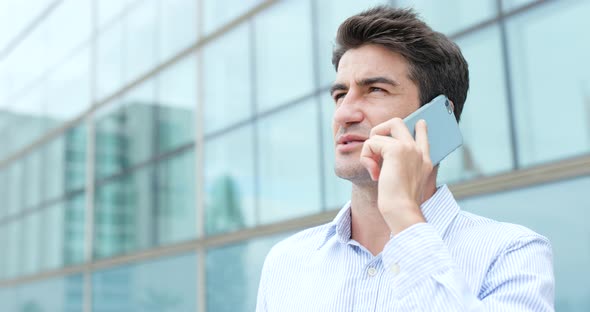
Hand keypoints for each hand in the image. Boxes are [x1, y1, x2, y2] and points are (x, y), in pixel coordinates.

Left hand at [359, 118, 432, 234]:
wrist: (402, 211)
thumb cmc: (400, 204)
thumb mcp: (405, 183)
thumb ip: (400, 168)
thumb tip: (382, 157)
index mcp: (425, 161)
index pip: (424, 137)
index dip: (421, 129)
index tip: (421, 122)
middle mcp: (419, 152)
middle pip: (397, 122)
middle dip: (379, 130)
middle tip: (373, 148)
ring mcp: (409, 148)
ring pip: (379, 132)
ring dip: (369, 150)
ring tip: (373, 169)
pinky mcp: (396, 150)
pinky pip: (371, 143)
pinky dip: (366, 157)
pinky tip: (373, 173)